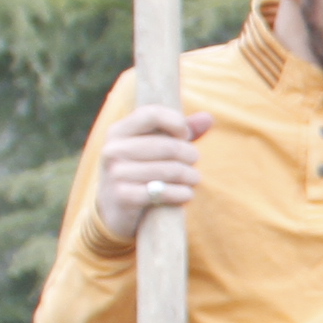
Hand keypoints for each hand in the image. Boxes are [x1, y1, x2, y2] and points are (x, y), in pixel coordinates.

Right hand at [86, 107, 212, 246]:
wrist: (115, 208)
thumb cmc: (142, 170)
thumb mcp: (156, 147)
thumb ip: (181, 131)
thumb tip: (208, 117)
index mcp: (119, 131)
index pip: (152, 114)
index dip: (177, 123)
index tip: (184, 135)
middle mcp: (113, 150)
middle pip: (169, 146)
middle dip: (190, 155)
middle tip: (194, 161)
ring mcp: (116, 173)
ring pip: (171, 170)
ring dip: (191, 176)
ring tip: (193, 178)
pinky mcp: (123, 196)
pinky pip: (164, 192)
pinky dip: (182, 194)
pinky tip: (186, 194)